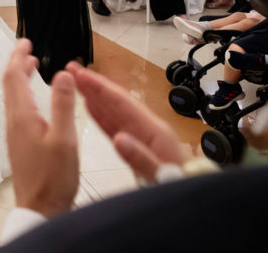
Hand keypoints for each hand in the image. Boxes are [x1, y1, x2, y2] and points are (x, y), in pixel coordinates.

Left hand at [3, 39, 79, 216]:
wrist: (40, 209)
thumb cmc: (53, 179)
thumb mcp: (64, 139)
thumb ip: (63, 104)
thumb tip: (62, 74)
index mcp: (22, 117)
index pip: (14, 77)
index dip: (18, 56)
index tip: (25, 41)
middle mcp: (14, 122)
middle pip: (10, 84)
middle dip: (17, 63)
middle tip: (28, 48)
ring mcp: (15, 133)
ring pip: (13, 96)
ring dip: (20, 77)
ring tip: (32, 66)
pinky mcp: (20, 143)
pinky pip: (18, 109)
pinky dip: (24, 93)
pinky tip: (35, 98)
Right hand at [66, 62, 188, 181]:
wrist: (196, 198)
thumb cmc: (182, 186)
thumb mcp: (163, 176)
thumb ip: (142, 159)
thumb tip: (118, 139)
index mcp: (155, 130)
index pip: (122, 102)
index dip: (99, 87)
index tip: (81, 74)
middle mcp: (148, 128)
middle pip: (116, 101)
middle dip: (94, 84)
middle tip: (72, 69)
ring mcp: (143, 137)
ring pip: (114, 111)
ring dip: (94, 96)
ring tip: (76, 83)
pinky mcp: (139, 147)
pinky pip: (116, 126)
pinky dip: (101, 115)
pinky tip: (90, 107)